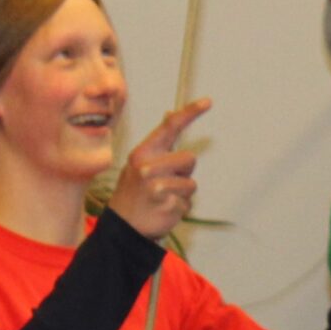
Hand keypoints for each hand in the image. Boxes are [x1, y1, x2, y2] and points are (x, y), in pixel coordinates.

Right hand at [107, 99, 208, 240]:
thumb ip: (158, 143)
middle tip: (165, 183)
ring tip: (162, 199)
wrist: (122, 227)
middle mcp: (149, 167)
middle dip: (183, 172)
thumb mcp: (139, 163)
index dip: (190, 112)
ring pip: (191, 184)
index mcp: (142, 153)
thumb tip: (170, 114)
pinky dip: (179, 209)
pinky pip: (188, 203)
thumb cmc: (134, 193)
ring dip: (182, 194)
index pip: (170, 127)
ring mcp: (158, 187)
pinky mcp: (169, 205)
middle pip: (189, 159)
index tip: (208, 102)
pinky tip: (163, 211)